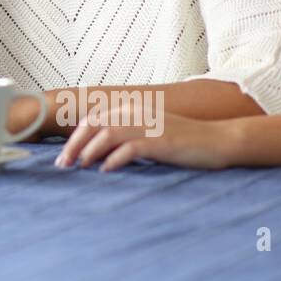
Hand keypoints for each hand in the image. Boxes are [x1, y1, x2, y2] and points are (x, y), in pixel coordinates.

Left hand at [54, 109, 236, 171]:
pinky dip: (114, 159)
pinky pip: (130, 148)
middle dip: (74, 145)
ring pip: (107, 134)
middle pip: (94, 125)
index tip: (64, 158)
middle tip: (63, 165)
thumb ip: (124, 136)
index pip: (91, 120)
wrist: (216, 140)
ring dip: (89, 152)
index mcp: (130, 109)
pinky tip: (106, 171)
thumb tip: (94, 153)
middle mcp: (136, 112)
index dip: (73, 138)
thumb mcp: (147, 133)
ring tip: (82, 167)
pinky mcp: (160, 140)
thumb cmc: (180, 141)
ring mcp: (148, 125)